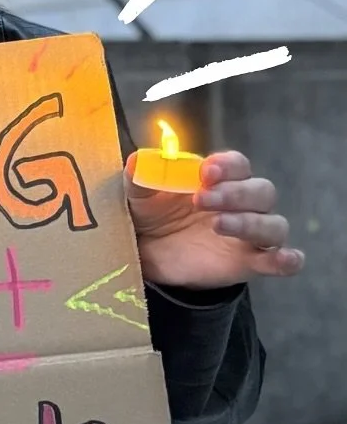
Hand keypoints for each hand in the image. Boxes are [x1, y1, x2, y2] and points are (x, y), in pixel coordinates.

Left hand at [125, 150, 304, 290]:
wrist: (150, 256)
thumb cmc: (152, 215)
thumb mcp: (139, 197)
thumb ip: (140, 178)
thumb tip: (137, 161)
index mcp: (220, 180)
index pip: (238, 165)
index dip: (227, 166)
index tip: (207, 171)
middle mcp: (243, 203)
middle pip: (261, 191)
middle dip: (235, 193)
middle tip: (201, 200)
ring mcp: (250, 234)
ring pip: (273, 224)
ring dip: (251, 222)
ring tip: (219, 224)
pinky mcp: (251, 263)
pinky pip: (281, 260)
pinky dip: (287, 259)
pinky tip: (283, 259)